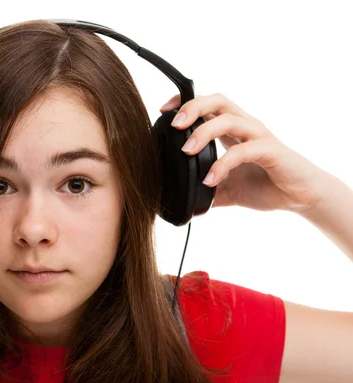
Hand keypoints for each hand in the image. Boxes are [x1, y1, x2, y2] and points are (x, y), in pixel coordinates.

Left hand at [159, 93, 326, 213]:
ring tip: (186, 150)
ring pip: (228, 120)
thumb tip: (182, 199)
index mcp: (232, 130)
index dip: (185, 102)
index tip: (163, 110)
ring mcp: (258, 136)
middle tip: (174, 124)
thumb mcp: (226, 189)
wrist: (300, 197)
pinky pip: (243, 150)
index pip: (208, 105)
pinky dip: (222, 164)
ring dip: (203, 132)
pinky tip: (209, 179)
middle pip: (218, 100)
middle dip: (193, 107)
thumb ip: (205, 189)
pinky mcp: (270, 151)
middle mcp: (245, 126)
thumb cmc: (265, 185)